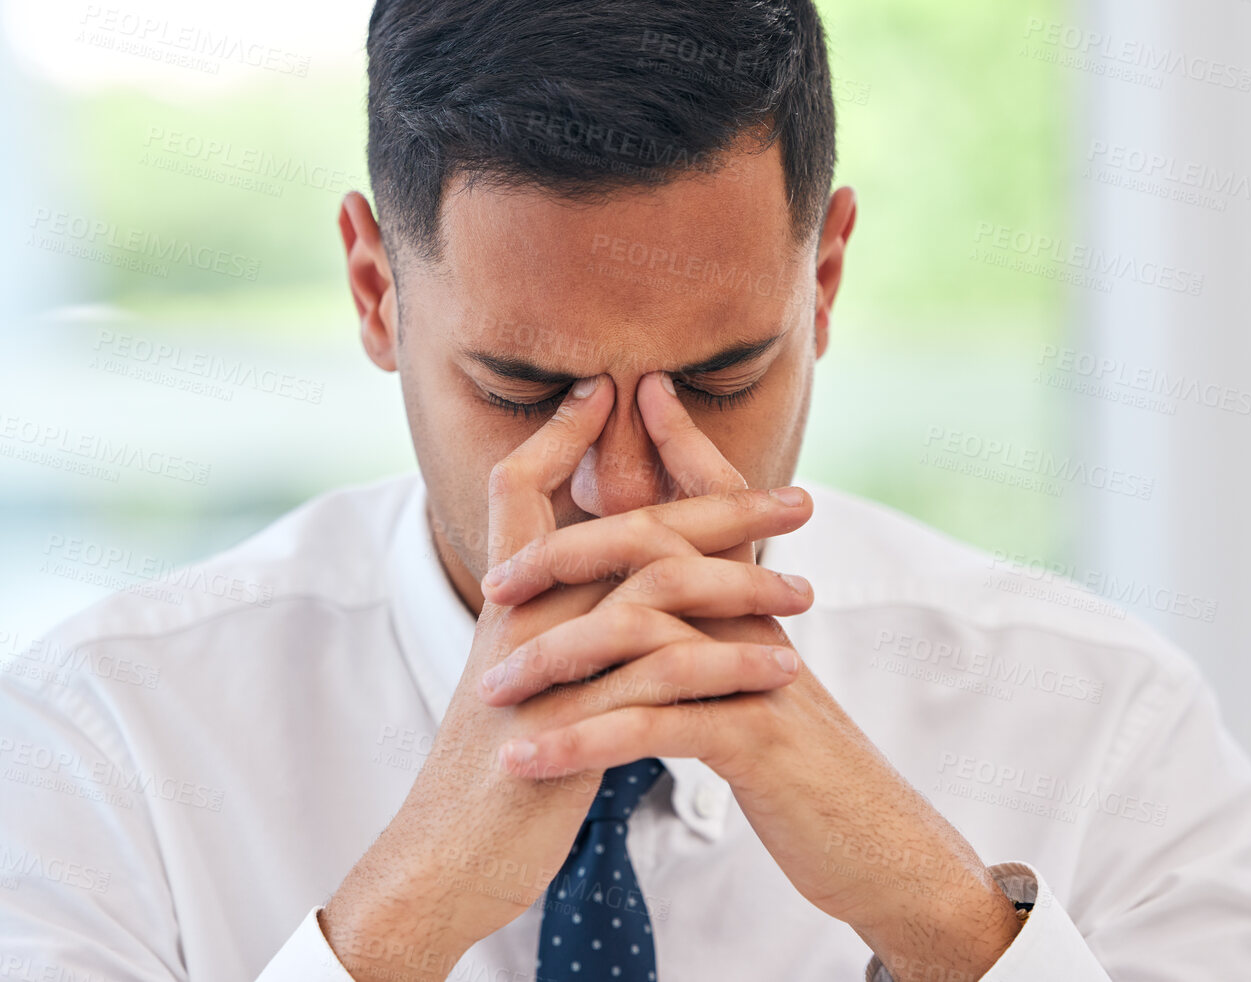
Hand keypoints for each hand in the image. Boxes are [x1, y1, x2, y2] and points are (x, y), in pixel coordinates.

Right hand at [320, 375, 812, 981]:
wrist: (443, 859)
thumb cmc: (497, 771)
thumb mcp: (529, 685)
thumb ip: (566, 632)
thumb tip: (615, 601)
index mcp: (512, 600)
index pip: (524, 488)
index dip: (563, 435)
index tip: (612, 391)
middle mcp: (524, 617)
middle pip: (623, 527)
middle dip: (716, 502)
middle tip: (798, 498)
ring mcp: (545, 666)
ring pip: (651, 592)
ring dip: (740, 583)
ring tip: (807, 594)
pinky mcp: (571, 724)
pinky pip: (660, 678)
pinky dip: (727, 666)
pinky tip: (781, 668)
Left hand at [479, 371, 1024, 981]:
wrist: (874, 844)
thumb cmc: (797, 759)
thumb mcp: (754, 675)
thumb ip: (715, 611)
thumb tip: (660, 566)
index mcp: (752, 602)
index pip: (699, 510)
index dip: (655, 461)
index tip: (609, 407)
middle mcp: (758, 622)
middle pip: (660, 552)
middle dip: (570, 556)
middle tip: (496, 589)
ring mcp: (758, 676)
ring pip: (648, 636)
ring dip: (559, 660)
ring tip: (492, 693)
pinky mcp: (757, 740)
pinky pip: (656, 727)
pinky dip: (584, 742)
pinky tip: (529, 762)